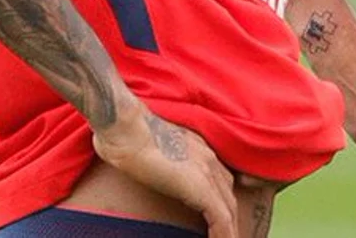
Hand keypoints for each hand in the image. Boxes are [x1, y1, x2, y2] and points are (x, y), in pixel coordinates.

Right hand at [90, 102, 237, 237]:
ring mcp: (207, 173)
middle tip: (226, 237)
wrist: (126, 128)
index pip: (220, 182)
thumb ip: (156, 159)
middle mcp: (209, 160)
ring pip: (229, 211)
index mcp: (199, 150)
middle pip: (229, 198)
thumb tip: (144, 169)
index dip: (220, 203)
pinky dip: (224, 234)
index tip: (216, 220)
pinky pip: (221, 219)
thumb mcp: (147, 147)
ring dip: (230, 232)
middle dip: (230, 221)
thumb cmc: (125, 134)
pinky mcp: (200, 188)